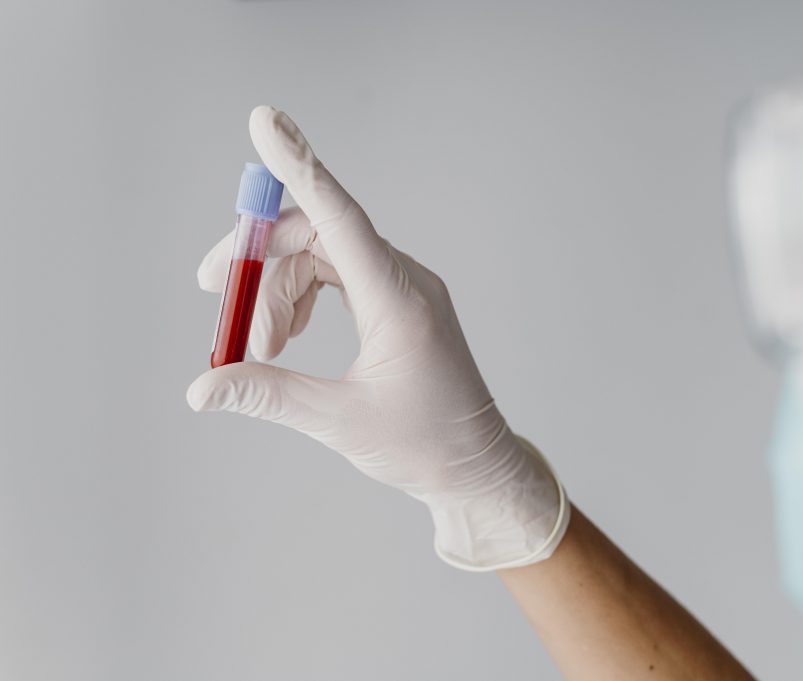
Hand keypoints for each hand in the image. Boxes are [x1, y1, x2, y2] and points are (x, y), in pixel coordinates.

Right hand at [187, 106, 567, 569]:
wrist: (476, 467)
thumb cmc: (425, 445)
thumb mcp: (339, 421)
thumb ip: (267, 394)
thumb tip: (201, 388)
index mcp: (398, 299)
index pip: (340, 216)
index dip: (298, 167)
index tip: (264, 120)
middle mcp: (404, 280)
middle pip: (316, 235)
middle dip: (260, 263)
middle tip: (221, 308)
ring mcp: (404, 288)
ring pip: (323, 256)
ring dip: (278, 289)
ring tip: (258, 349)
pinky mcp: (399, 302)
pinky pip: (339, 274)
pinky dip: (302, 295)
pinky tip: (287, 335)